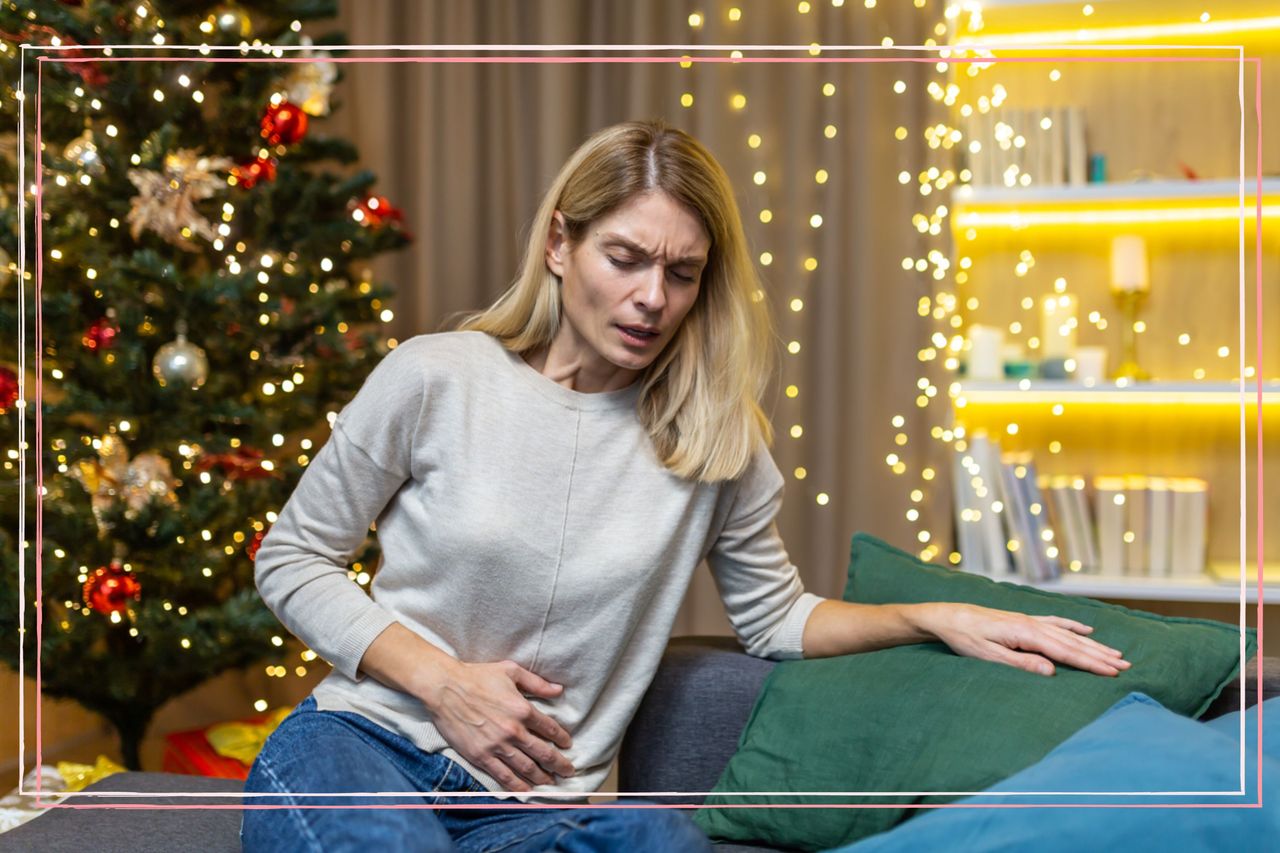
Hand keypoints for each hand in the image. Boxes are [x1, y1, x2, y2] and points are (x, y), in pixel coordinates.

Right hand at [422, 659, 575, 791]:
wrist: (445, 688)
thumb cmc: (477, 676)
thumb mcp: (511, 671)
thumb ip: (537, 683)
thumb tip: (559, 690)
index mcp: (523, 709)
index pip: (550, 729)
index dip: (562, 739)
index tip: (567, 745)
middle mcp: (513, 731)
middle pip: (543, 753)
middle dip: (559, 764)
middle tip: (568, 771)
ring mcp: (497, 746)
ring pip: (526, 768)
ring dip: (542, 778)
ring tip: (551, 783)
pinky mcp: (481, 756)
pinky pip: (503, 776)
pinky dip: (517, 785)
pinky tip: (526, 791)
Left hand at [923, 602, 1131, 676]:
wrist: (946, 616)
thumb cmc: (964, 638)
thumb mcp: (989, 656)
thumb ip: (1021, 663)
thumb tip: (1053, 671)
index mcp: (1026, 634)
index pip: (1066, 652)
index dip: (1091, 663)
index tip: (1114, 673)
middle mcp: (1032, 624)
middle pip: (1073, 642)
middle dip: (1100, 655)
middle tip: (1127, 666)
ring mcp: (1029, 620)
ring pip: (1068, 633)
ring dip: (1093, 643)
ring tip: (1116, 653)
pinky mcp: (1023, 620)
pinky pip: (1055, 622)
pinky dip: (1073, 626)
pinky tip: (1087, 628)